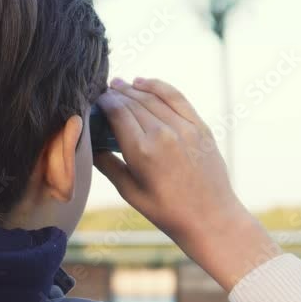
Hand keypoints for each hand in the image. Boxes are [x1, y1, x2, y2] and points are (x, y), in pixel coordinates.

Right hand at [94, 77, 280, 290]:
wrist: (211, 218)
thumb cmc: (168, 212)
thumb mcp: (131, 193)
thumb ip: (108, 166)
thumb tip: (89, 146)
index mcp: (142, 151)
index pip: (117, 112)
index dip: (103, 102)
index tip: (95, 100)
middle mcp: (162, 134)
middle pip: (133, 102)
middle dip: (116, 94)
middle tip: (104, 91)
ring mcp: (184, 128)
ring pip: (153, 97)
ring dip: (134, 88)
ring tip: (121, 85)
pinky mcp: (200, 127)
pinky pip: (176, 97)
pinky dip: (159, 87)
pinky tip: (145, 82)